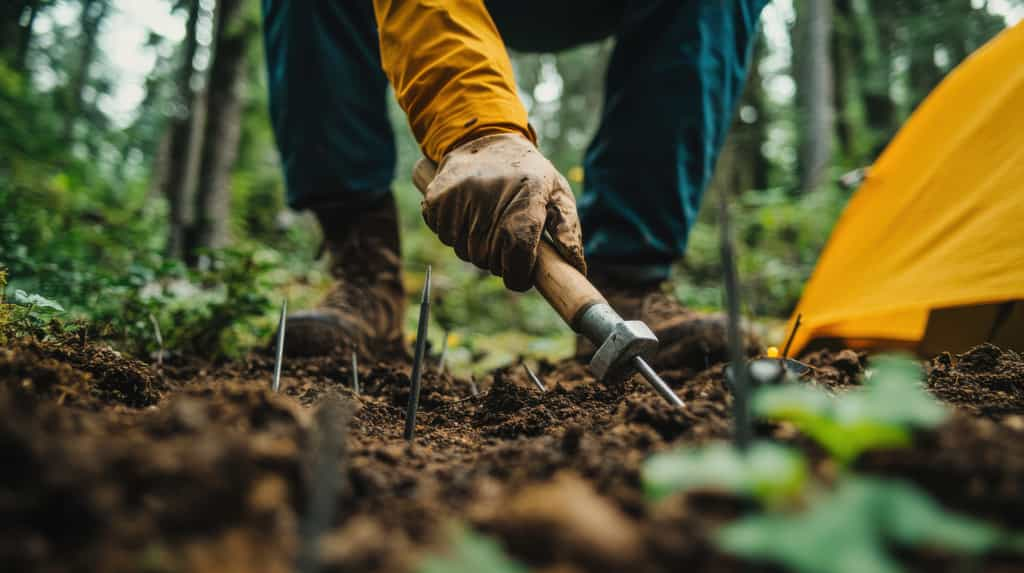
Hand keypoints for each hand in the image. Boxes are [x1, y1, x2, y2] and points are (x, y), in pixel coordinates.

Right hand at [416, 133, 585, 290]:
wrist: (484, 136)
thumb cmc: (528, 173)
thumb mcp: (556, 192)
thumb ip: (568, 230)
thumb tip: (576, 267)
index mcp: (526, 197)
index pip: (517, 253)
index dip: (517, 275)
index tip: (520, 276)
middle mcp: (491, 195)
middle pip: (488, 259)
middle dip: (498, 261)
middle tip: (505, 239)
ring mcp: (460, 196)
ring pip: (465, 251)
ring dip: (475, 247)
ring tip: (486, 221)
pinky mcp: (437, 197)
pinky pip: (444, 236)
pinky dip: (454, 234)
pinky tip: (467, 213)